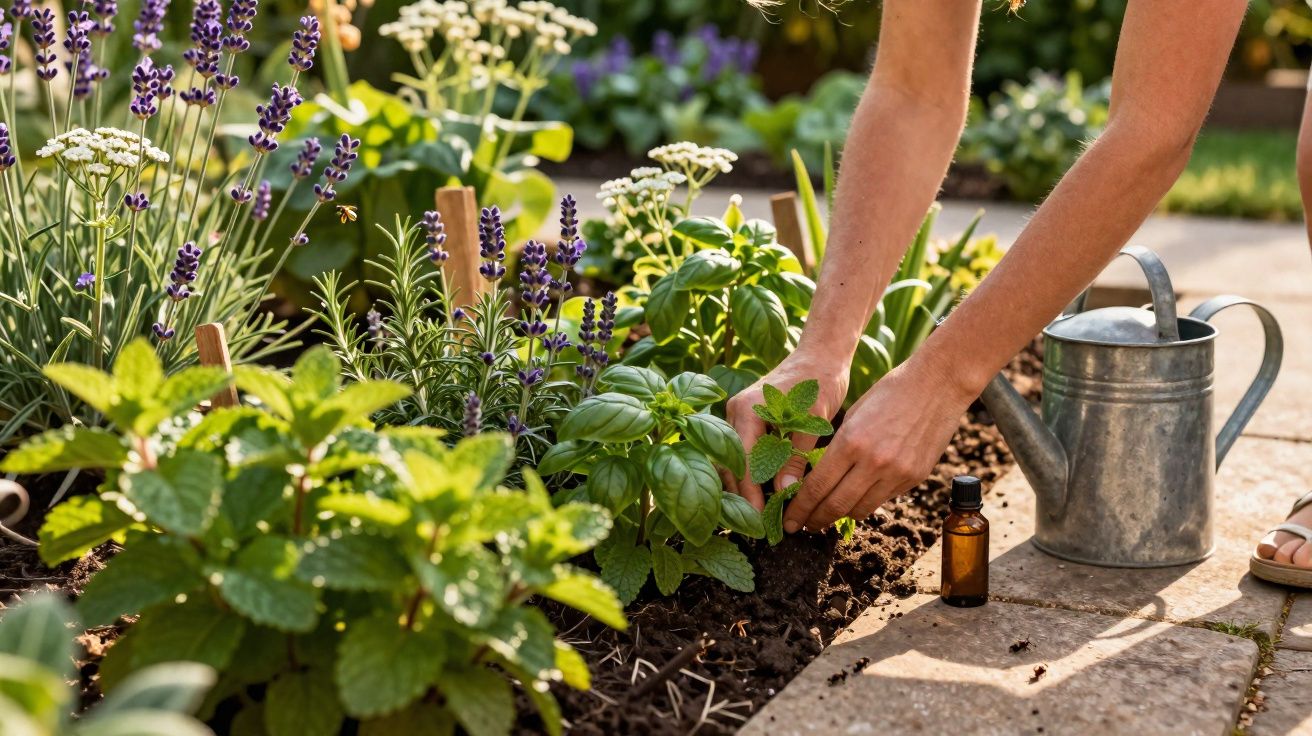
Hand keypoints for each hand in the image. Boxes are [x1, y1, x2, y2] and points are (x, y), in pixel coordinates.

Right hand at [725, 351, 847, 509]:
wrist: (820, 356)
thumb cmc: (819, 382)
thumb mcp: (811, 422)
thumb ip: (794, 456)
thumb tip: (785, 493)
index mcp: (746, 411)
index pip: (743, 464)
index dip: (750, 497)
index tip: (760, 523)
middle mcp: (733, 413)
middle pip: (729, 466)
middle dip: (741, 498)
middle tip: (757, 528)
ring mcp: (736, 417)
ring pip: (732, 462)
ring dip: (743, 489)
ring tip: (759, 518)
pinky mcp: (745, 422)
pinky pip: (741, 454)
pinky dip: (750, 475)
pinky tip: (763, 496)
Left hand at [782, 361, 972, 533]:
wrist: (938, 384)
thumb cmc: (889, 392)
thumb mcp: (854, 415)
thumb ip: (838, 448)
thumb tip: (822, 480)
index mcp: (851, 441)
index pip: (817, 487)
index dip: (800, 509)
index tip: (789, 521)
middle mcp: (873, 462)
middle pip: (836, 505)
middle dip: (816, 520)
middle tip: (804, 527)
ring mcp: (897, 473)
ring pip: (861, 510)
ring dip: (842, 516)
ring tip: (829, 516)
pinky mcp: (915, 477)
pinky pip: (884, 499)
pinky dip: (867, 502)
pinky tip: (859, 498)